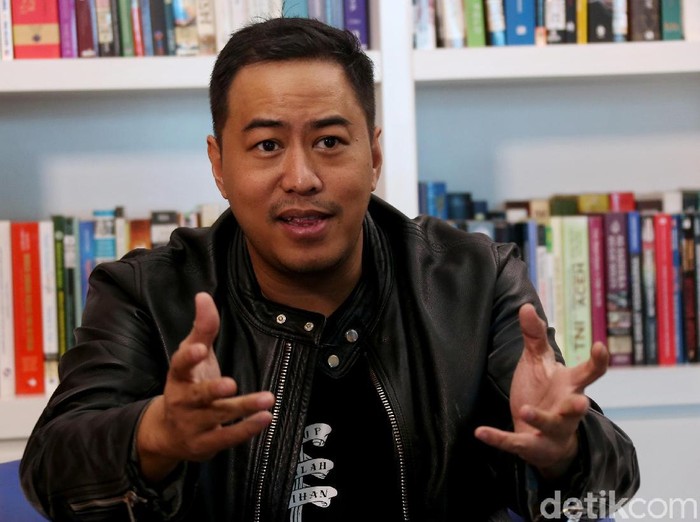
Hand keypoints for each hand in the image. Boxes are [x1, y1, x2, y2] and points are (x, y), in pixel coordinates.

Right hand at [137, 292, 274, 481]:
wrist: (168, 433)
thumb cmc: (187, 384)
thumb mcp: (192, 355)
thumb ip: (202, 328)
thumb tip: (203, 296)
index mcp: (177, 377)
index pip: (179, 365)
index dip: (189, 357)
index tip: (199, 348)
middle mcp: (182, 401)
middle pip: (198, 396)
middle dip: (212, 390)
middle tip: (231, 384)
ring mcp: (193, 425)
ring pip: (218, 417)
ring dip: (243, 408)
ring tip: (267, 399)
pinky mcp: (206, 444)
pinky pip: (227, 437)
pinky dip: (246, 429)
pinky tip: (265, 418)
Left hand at [474, 303, 608, 478]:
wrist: (542, 437)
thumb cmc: (544, 391)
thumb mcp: (538, 361)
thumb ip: (534, 336)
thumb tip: (526, 305)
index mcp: (571, 386)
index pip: (590, 373)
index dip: (598, 361)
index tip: (599, 346)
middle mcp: (567, 409)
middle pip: (577, 407)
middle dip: (577, 405)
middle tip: (580, 401)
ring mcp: (552, 430)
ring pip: (551, 426)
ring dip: (540, 418)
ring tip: (526, 410)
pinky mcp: (530, 445)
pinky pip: (514, 443)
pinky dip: (497, 437)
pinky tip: (479, 432)